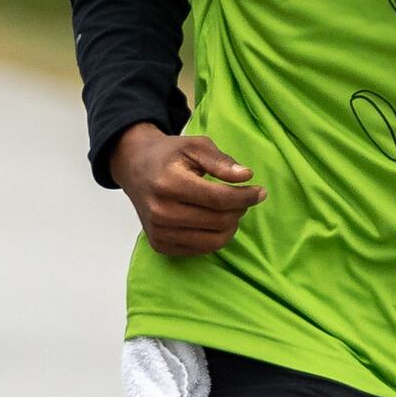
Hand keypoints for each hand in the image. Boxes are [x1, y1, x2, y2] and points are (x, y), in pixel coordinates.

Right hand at [110, 125, 263, 256]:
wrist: (134, 167)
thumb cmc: (169, 155)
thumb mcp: (195, 146)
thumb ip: (221, 161)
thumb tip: (246, 176)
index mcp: (169, 184)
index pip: (219, 199)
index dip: (245, 197)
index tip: (261, 192)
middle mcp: (161, 211)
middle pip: (218, 221)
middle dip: (239, 210)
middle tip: (243, 198)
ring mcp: (158, 232)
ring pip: (213, 241)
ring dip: (230, 227)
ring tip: (230, 210)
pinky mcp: (159, 245)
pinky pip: (200, 250)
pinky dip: (215, 238)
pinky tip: (214, 221)